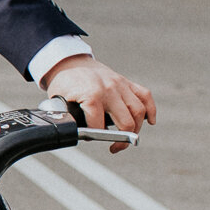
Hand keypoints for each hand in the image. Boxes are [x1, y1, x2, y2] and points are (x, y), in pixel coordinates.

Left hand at [39, 54, 156, 150]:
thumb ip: (68, 118)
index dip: (96, 136)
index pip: (99, 124)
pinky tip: (149, 121)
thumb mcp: (59, 101)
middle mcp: (109, 89)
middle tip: (115, 147)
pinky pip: (145, 96)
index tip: (91, 138)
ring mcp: (120, 85)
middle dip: (122, 140)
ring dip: (136, 128)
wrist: (70, 62)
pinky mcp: (127, 82)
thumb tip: (74, 134)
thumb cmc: (64, 83)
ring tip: (126, 138)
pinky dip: (150, 109)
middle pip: (126, 121)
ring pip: (139, 111)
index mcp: (92, 94)